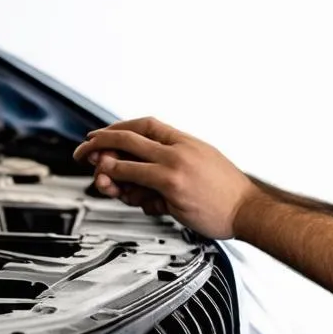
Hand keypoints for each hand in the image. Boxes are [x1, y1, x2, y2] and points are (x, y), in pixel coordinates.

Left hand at [72, 117, 253, 238]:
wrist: (248, 208)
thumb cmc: (227, 192)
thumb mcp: (202, 165)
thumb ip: (172, 163)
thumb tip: (143, 168)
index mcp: (186, 141)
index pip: (144, 125)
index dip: (118, 129)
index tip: (102, 136)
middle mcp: (179, 149)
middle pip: (129, 136)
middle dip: (100, 142)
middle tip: (84, 151)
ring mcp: (175, 167)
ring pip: (128, 158)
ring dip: (107, 166)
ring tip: (102, 176)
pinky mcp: (172, 187)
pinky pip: (137, 180)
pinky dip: (122, 183)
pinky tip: (119, 188)